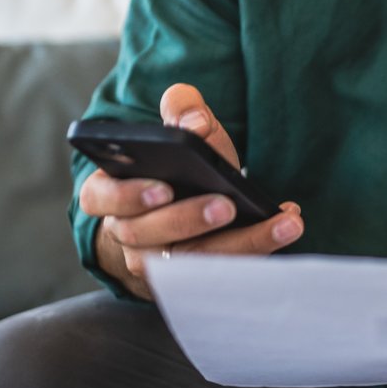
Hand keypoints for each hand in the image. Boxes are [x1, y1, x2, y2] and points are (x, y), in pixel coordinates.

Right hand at [82, 83, 303, 297]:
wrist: (189, 204)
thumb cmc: (180, 164)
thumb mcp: (179, 129)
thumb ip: (181, 108)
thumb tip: (194, 121)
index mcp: (108, 192)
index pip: (99, 198)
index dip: (126, 196)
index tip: (162, 188)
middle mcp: (126, 233)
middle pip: (146, 236)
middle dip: (188, 220)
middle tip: (226, 205)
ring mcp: (158, 263)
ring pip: (190, 263)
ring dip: (239, 243)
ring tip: (280, 221)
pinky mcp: (195, 279)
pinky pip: (224, 273)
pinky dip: (259, 248)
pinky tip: (287, 223)